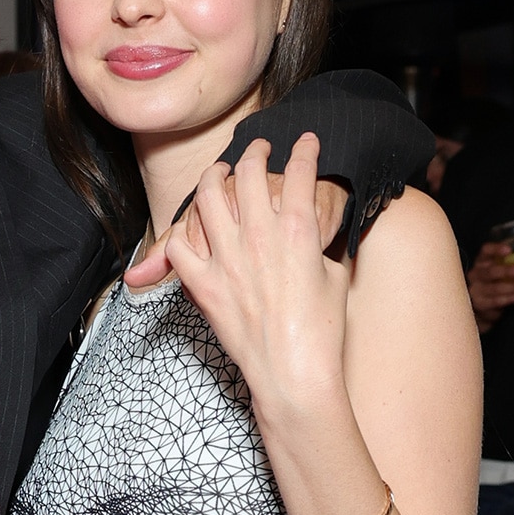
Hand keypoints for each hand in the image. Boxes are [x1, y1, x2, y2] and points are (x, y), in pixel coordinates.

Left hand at [163, 133, 350, 405]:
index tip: (307, 140)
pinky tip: (189, 230)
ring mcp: (226, 260)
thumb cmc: (323, 332)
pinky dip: (181, 234)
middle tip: (259, 147)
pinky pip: (179, 247)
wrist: (294, 374)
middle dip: (256, 151)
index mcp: (298, 232)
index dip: (307, 150)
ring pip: (207, 198)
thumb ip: (320, 248)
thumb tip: (313, 237)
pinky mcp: (204, 286)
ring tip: (218, 171)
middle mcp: (259, 238)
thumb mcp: (335, 278)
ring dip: (213, 176)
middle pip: (250, 173)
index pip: (301, 173)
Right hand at [466, 240, 513, 331]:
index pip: (485, 251)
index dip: (495, 249)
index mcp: (482, 262)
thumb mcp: (504, 267)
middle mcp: (476, 274)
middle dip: (505, 271)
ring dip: (512, 287)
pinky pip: (495, 301)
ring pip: (493, 288)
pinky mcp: (480, 303)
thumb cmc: (496, 281)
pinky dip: (509, 299)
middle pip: (488, 272)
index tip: (508, 249)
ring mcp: (476, 290)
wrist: (483, 303)